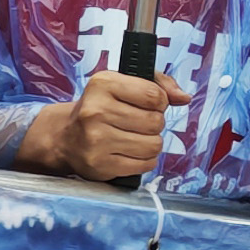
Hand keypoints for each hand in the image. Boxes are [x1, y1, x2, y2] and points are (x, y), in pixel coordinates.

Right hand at [23, 71, 167, 180]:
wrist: (65, 137)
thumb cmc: (100, 107)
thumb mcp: (124, 84)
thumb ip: (159, 84)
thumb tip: (184, 98)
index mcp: (103, 84)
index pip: (155, 95)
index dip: (160, 102)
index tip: (149, 105)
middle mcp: (96, 111)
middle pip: (156, 122)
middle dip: (154, 124)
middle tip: (138, 123)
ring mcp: (97, 140)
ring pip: (153, 145)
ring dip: (151, 143)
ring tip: (135, 138)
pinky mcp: (100, 165)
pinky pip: (144, 165)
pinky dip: (144, 160)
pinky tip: (131, 152)